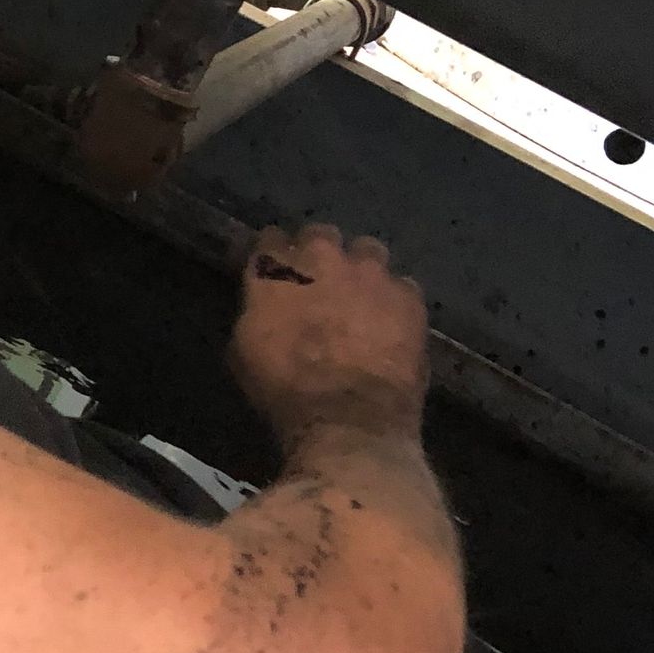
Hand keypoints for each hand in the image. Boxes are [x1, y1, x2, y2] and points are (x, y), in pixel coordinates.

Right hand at [229, 222, 429, 445]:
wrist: (347, 417)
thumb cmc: (283, 388)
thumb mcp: (244, 351)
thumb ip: (257, 312)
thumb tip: (265, 306)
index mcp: (276, 268)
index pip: (270, 239)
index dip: (272, 255)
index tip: (272, 270)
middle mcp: (324, 257)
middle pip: (321, 235)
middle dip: (319, 254)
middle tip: (318, 283)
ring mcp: (372, 273)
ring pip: (368, 252)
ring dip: (361, 270)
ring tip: (361, 298)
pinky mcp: (409, 297)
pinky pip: (401, 287)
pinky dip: (393, 301)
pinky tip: (390, 324)